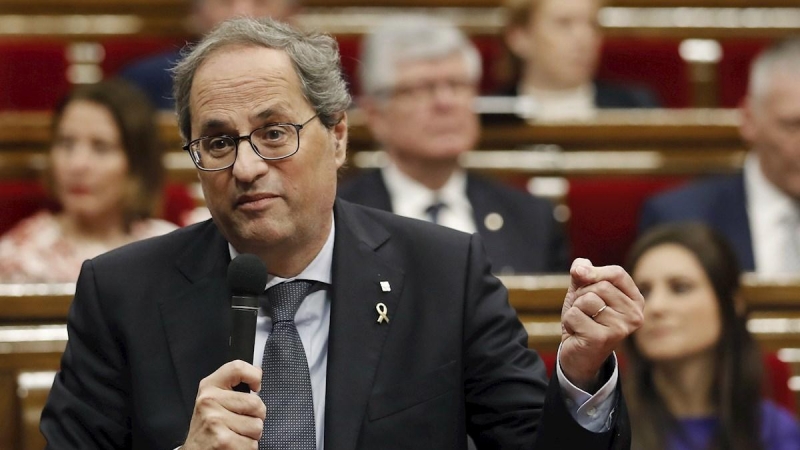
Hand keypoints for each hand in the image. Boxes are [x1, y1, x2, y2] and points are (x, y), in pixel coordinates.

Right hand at [183, 360, 265, 449]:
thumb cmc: (208, 427)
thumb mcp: (214, 400)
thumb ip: (232, 388)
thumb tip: (257, 375)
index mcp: (209, 387)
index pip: (237, 368)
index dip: (254, 376)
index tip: (256, 387)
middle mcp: (209, 401)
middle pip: (256, 403)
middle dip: (256, 417)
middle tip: (240, 422)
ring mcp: (215, 421)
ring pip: (257, 426)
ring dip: (251, 435)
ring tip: (235, 434)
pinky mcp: (222, 440)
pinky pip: (252, 444)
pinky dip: (247, 448)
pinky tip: (233, 445)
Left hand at [560, 258, 643, 391]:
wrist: (577, 354)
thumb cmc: (584, 319)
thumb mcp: (583, 291)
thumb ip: (583, 273)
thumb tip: (579, 267)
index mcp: (635, 301)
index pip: (618, 273)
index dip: (595, 272)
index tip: (579, 276)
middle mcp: (635, 315)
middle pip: (601, 286)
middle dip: (582, 294)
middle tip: (583, 312)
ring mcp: (621, 328)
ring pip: (588, 300)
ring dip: (575, 309)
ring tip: (582, 322)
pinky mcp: (602, 339)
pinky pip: (575, 314)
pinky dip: (569, 321)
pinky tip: (577, 333)